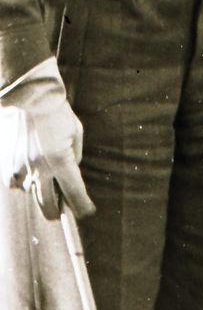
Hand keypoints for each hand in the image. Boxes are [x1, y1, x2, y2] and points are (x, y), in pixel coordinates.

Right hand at [0, 77, 91, 219]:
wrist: (28, 98)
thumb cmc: (57, 113)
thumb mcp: (76, 134)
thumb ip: (74, 158)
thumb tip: (69, 176)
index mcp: (61, 161)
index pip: (75, 194)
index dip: (83, 206)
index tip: (87, 211)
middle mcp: (39, 168)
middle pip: (49, 205)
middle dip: (58, 211)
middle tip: (64, 209)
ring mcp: (20, 167)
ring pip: (30, 194)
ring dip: (39, 192)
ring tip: (45, 180)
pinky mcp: (6, 163)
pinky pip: (13, 184)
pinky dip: (21, 183)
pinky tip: (28, 174)